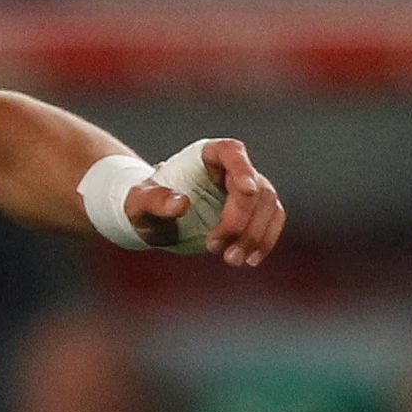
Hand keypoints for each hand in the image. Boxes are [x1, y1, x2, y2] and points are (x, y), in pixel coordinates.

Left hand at [125, 138, 285, 268]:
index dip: (243, 169)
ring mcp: (247, 188)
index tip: (246, 192)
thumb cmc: (144, 205)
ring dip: (254, 235)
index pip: (232, 152)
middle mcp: (232, 167)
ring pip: (267, 205)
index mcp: (206, 155)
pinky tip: (251, 259)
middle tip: (214, 249)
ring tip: (231, 260)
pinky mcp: (253, 210)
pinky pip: (272, 220)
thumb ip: (155, 200)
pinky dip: (265, 240)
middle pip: (254, 186)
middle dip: (241, 220)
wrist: (154, 219)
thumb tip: (181, 203)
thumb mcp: (140, 203)